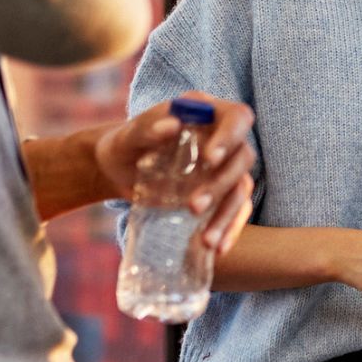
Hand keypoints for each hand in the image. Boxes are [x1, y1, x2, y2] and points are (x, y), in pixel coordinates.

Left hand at [95, 93, 255, 255]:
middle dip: (222, 185)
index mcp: (208, 113)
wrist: (119, 168)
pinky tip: (218, 249)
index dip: (231, 137)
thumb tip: (171, 125)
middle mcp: (223, 138)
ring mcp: (225, 167)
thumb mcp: (128, 135)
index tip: (210, 159)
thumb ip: (145, 127)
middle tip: (193, 207)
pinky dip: (230, 229)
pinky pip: (236, 210)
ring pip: (242, 188)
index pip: (238, 118)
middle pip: (242, 158)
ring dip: (228, 214)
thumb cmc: (125, 144)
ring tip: (206, 240)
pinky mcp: (221, 193)